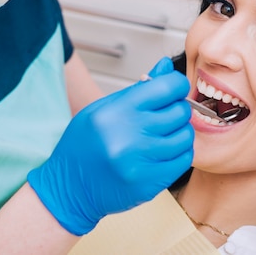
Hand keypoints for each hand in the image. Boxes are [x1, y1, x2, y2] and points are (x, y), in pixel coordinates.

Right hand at [27, 57, 193, 234]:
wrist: (69, 189)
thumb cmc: (84, 145)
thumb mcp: (103, 108)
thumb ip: (139, 88)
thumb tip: (167, 66)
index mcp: (117, 111)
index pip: (167, 86)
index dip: (177, 84)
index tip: (174, 89)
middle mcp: (129, 135)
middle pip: (180, 111)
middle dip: (177, 109)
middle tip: (165, 115)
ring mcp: (141, 161)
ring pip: (186, 136)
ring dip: (180, 132)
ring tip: (164, 134)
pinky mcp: (150, 183)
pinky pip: (184, 160)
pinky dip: (180, 153)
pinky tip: (165, 151)